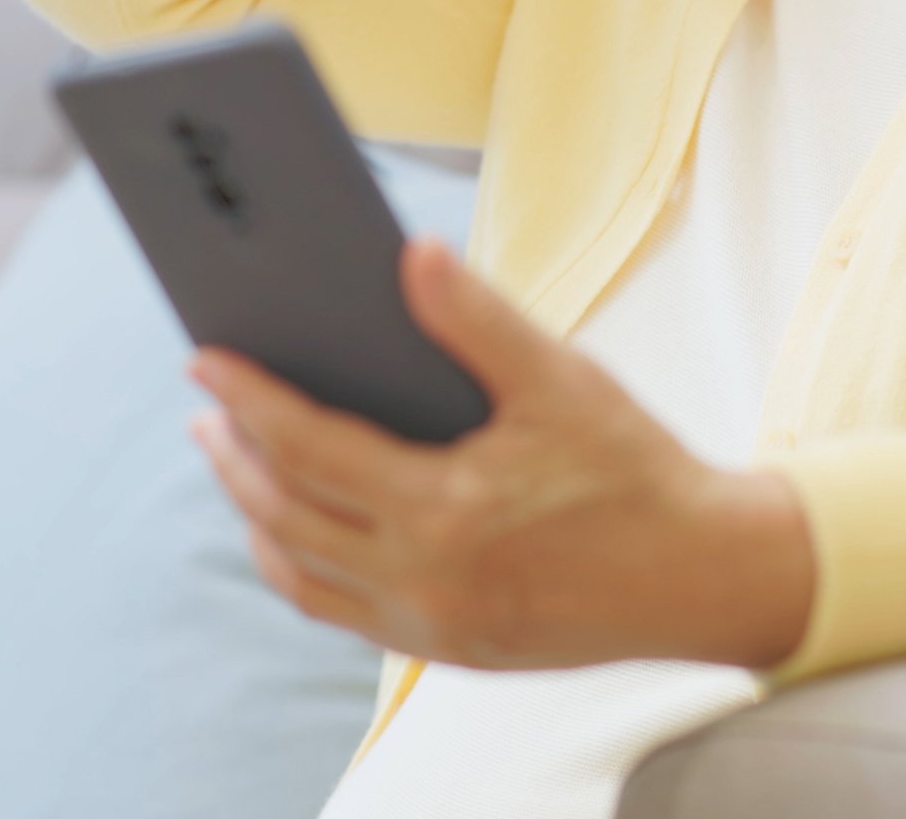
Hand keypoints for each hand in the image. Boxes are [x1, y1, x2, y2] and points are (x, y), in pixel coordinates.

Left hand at [185, 237, 814, 671]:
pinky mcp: (446, 650)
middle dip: (232, 456)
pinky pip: (340, 611)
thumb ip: (479, 320)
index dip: (247, 399)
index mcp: (445, 510)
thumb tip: (412, 256)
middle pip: (284, 516)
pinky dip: (299, 565)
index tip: (202, 360)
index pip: (307, 448)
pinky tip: (296, 525)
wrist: (703, 577)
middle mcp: (424, 579)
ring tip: (235, 459)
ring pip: (301, 574)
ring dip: (256, 514)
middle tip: (205, 406)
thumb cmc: (635, 470)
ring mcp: (430, 625)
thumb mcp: (563, 380)